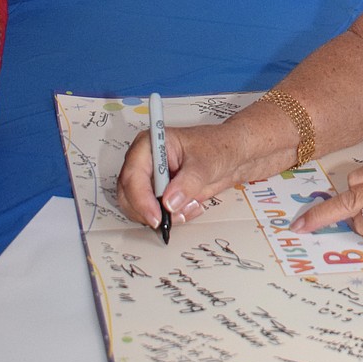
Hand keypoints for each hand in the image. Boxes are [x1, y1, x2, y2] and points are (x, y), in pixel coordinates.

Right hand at [117, 119, 252, 228]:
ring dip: (165, 215)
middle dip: (150, 211)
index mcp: (151, 143)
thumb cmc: (219, 147)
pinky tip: (192, 206)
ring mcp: (151, 178)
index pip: (133, 174)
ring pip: (139, 208)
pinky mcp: (159, 193)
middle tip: (173, 218)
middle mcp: (146, 161)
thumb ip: (188, 182)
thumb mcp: (206, 162)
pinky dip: (172, 216)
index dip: (141, 199)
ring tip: (191, 206)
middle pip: (129, 195)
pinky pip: (155, 213)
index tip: (157, 216)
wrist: (233, 155)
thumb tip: (169, 201)